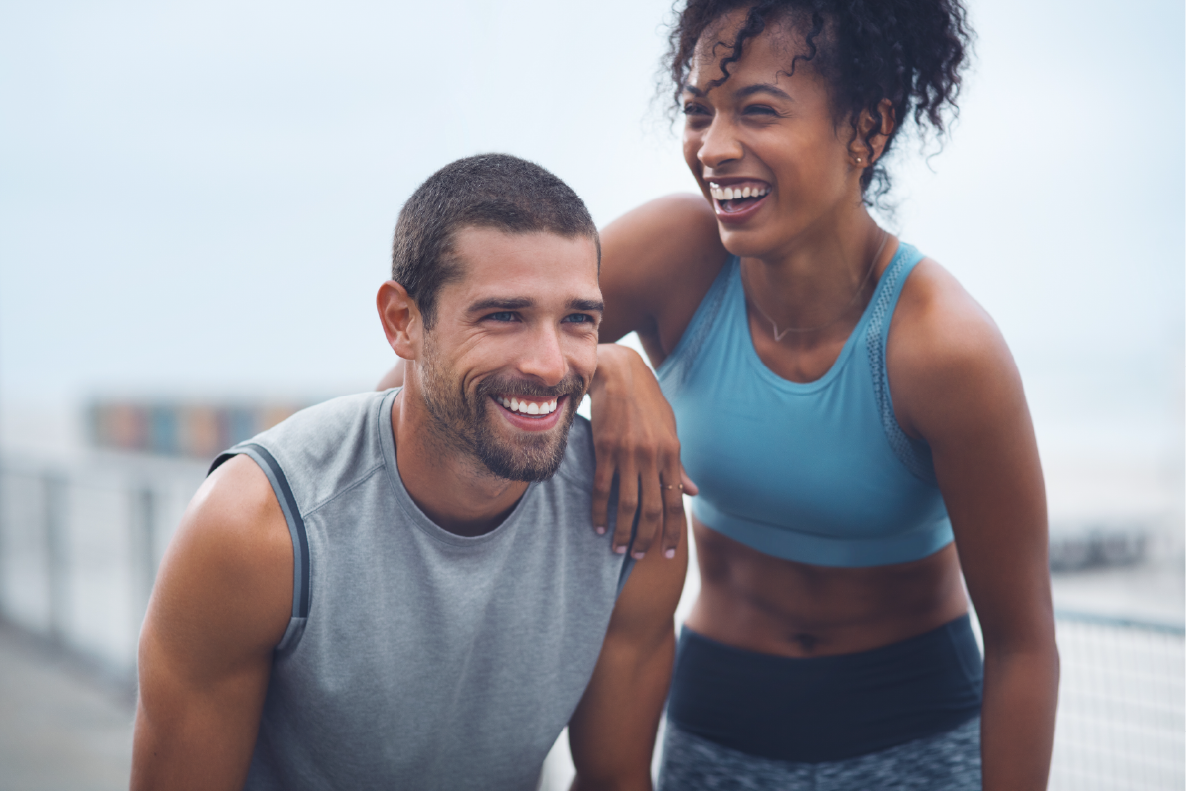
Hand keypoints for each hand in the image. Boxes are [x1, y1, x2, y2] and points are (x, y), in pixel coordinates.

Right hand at [588, 343, 696, 559]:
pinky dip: (600, 512)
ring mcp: (629, 454)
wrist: (619, 373)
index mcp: (672, 453)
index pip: (676, 503)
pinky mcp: (605, 449)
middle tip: (639, 556)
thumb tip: (693, 492)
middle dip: (647, 539)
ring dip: (623, 532)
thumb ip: (678, 465)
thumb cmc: (647, 403)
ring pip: (628, 505)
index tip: (668, 553)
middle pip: (653, 510)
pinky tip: (598, 526)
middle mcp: (653, 457)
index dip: (673, 532)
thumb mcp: (669, 431)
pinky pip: (603, 489)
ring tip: (618, 549)